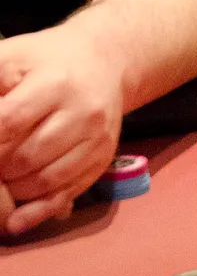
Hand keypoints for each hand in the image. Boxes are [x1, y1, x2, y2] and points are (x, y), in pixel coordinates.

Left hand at [0, 25, 124, 234]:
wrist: (106, 60)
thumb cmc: (45, 60)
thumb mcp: (12, 56)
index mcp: (56, 83)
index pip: (8, 123)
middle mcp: (85, 112)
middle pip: (24, 158)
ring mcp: (98, 138)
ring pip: (43, 182)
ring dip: (11, 189)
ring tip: (2, 176)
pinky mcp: (103, 158)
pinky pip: (67, 194)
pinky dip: (37, 212)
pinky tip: (15, 219)